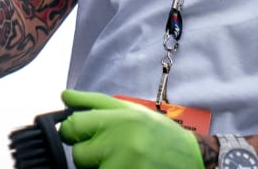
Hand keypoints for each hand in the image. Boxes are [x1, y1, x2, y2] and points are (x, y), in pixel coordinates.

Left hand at [58, 90, 202, 168]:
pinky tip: (126, 168)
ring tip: (121, 162)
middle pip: (78, 156)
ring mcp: (127, 167)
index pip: (73, 126)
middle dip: (88, 156)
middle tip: (108, 153)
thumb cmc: (159, 134)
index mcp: (121, 119)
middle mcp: (123, 143)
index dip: (73, 133)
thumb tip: (64, 96)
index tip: (83, 136)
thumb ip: (94, 103)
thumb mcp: (130, 110)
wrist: (194, 159)